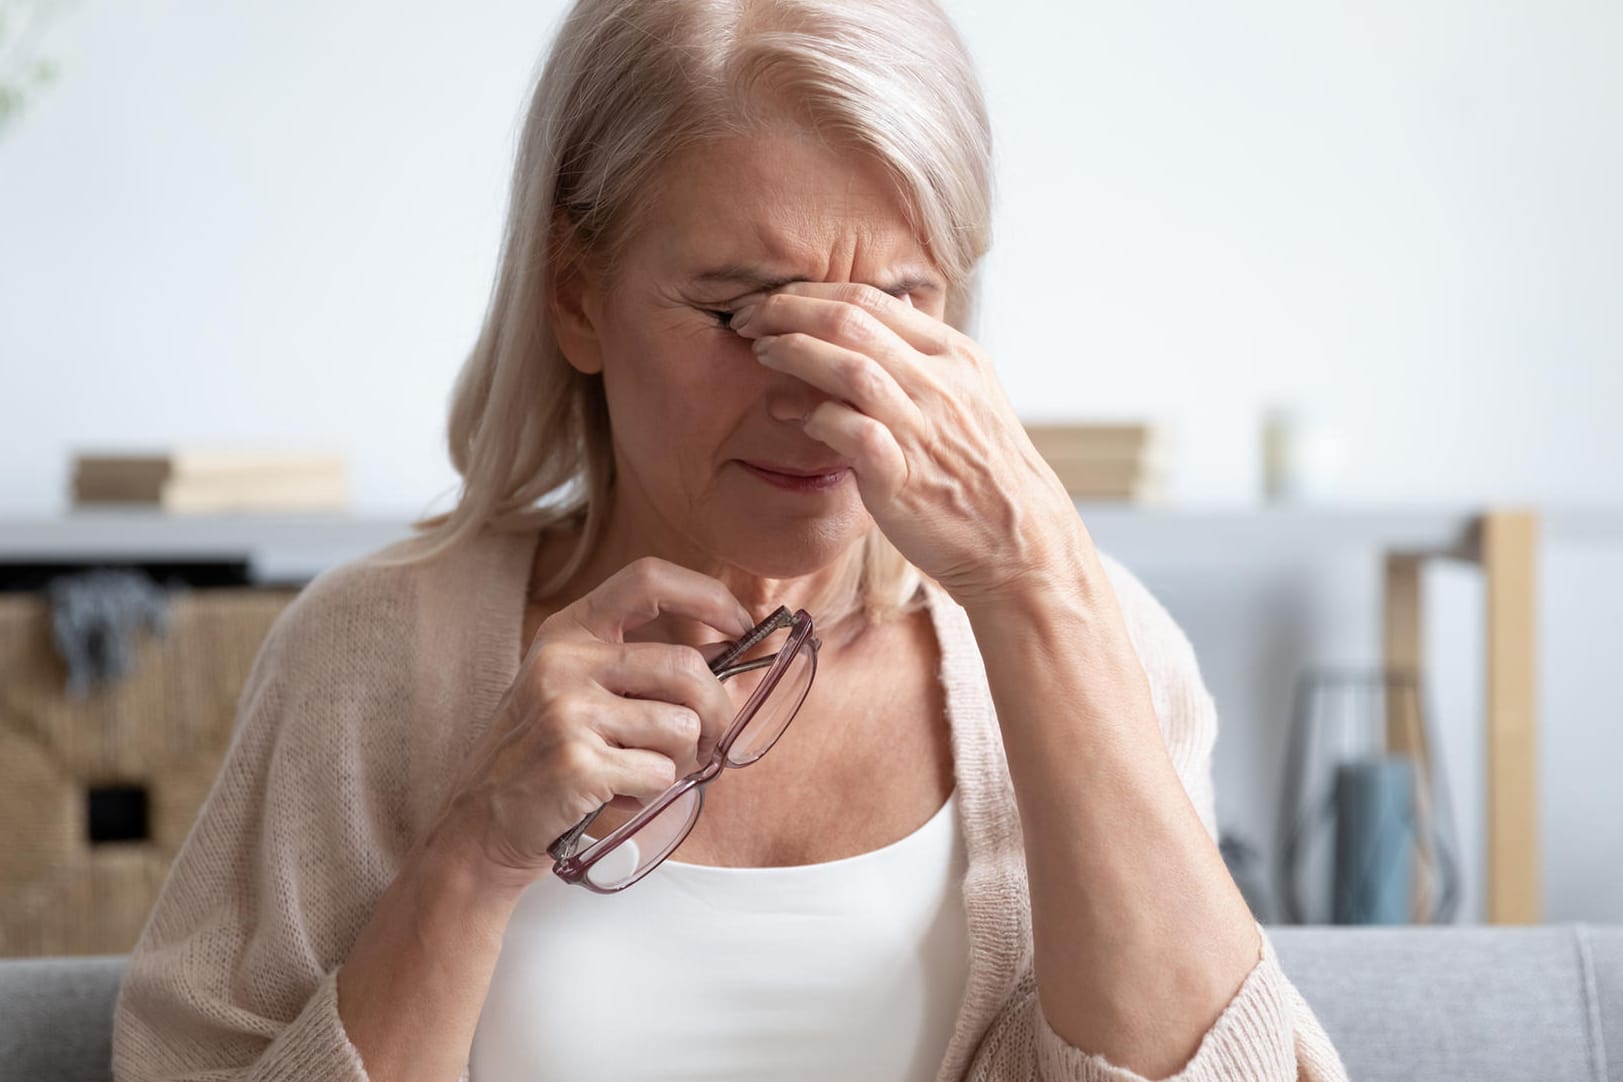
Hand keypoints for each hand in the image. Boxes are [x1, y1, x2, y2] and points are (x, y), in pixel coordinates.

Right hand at [427, 557, 753, 891]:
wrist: (483, 821)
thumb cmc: (545, 753)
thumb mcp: (576, 687)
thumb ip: (639, 666)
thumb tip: (729, 654)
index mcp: (569, 631)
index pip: (648, 580)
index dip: (707, 595)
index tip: (741, 624)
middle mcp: (565, 662)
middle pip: (686, 667)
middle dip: (719, 711)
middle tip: (716, 740)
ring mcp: (567, 711)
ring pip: (682, 727)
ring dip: (682, 761)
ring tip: (643, 770)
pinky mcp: (576, 763)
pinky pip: (660, 774)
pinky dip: (653, 792)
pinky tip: (617, 794)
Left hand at [730, 283, 1085, 607]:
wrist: (1018, 540)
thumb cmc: (983, 470)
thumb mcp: (969, 393)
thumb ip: (925, 353)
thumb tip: (893, 304)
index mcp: (954, 354)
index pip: (870, 298)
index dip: (810, 293)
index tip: (773, 301)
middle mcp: (940, 383)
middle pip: (852, 320)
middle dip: (788, 311)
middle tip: (748, 318)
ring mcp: (923, 428)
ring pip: (851, 368)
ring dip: (796, 354)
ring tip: (761, 353)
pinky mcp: (903, 477)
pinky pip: (853, 432)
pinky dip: (818, 418)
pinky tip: (798, 418)